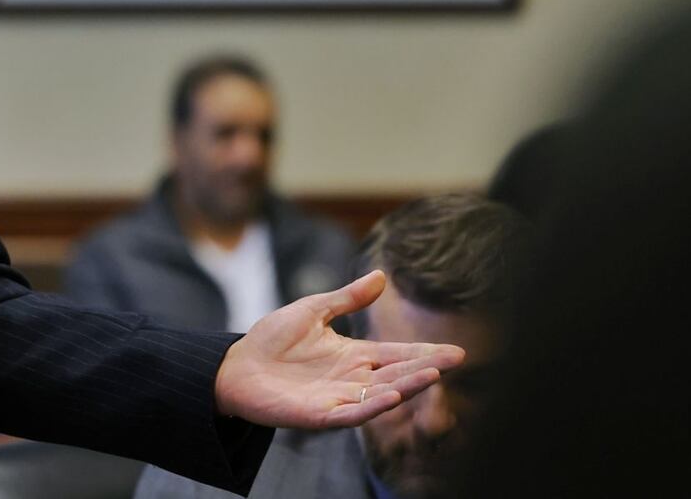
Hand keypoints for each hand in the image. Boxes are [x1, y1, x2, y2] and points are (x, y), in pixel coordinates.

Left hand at [214, 270, 463, 427]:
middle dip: (426, 368)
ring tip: (433, 375)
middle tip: (455, 360)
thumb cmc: (271, 339)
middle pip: (397, 374)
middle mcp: (352, 379)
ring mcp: (338, 398)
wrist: (235, 366)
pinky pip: (353, 414)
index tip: (455, 350)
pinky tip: (392, 396)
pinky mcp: (320, 414)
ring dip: (408, 386)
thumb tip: (381, 277)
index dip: (424, 352)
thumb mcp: (313, 311)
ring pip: (382, 395)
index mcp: (353, 355)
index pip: (397, 354)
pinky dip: (374, 407)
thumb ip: (346, 298)